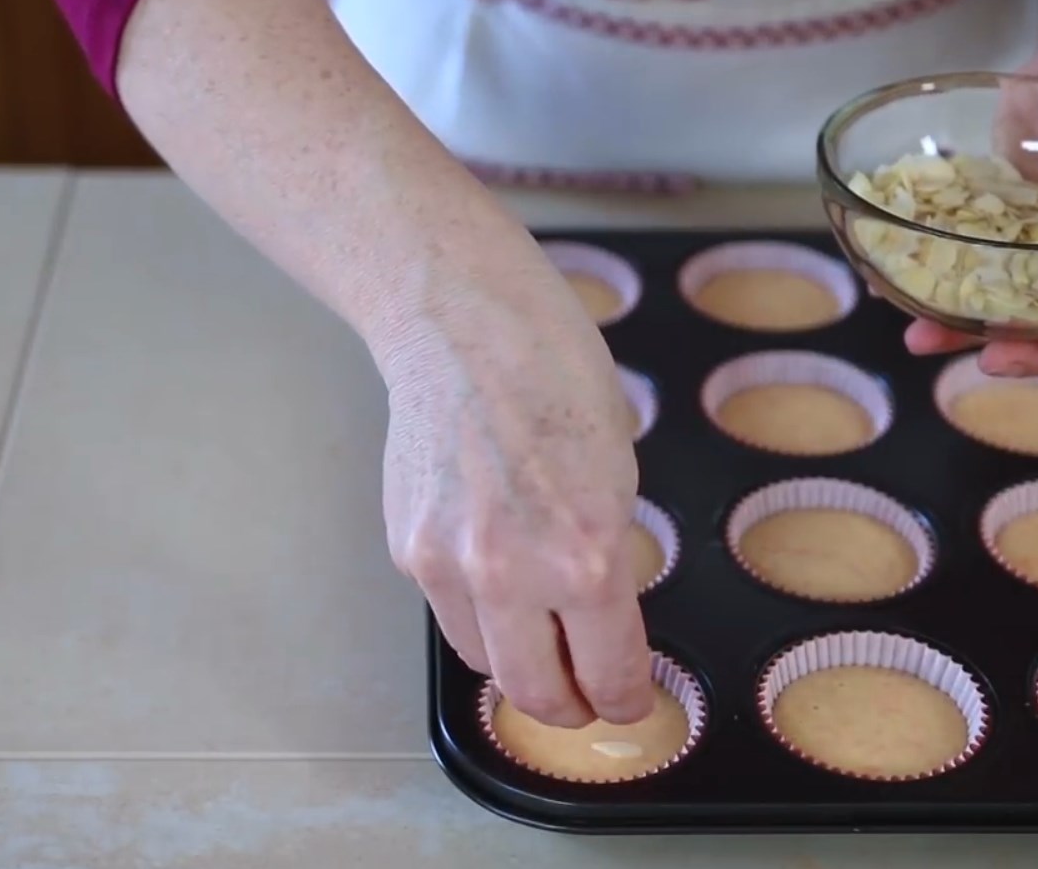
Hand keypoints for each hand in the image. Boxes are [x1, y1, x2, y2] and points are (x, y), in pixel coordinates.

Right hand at [379, 267, 653, 728]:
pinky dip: (477, 614)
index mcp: (586, 555)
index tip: (630, 703)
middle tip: (585, 701)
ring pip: (484, 662)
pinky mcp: (408, 550)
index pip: (608, 672)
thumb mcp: (616, 473)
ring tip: (539, 646)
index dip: (625, 701)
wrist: (463, 329)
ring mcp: (449, 565)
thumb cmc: (552, 376)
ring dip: (517, 666)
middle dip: (569, 709)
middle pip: (536, 694)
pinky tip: (495, 578)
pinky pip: (449, 613)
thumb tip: (600, 618)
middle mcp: (512, 573)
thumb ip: (605, 556)